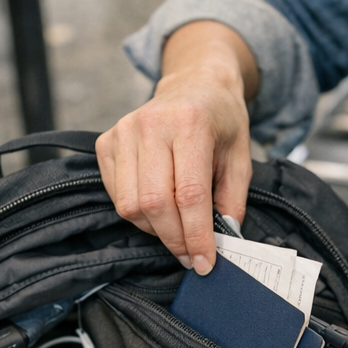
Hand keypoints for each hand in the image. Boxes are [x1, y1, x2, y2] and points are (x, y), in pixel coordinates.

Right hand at [96, 22, 257, 272]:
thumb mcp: (241, 158)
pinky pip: (116, 196)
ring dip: (155, 229)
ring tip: (176, 230)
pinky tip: (158, 209)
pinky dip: (137, 214)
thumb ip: (232, 201)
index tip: (205, 263)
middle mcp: (151, 125)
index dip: (196, 236)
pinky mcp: (106, 142)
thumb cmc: (221, 121)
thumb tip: (222, 241)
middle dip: (174, 239)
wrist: (196, 84)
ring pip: (130, 205)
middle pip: (154, 203)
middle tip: (190, 255)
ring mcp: (123, 132)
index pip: (189, 194)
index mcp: (191, 124)